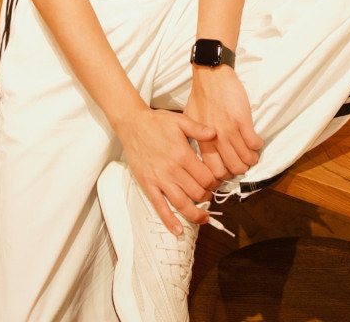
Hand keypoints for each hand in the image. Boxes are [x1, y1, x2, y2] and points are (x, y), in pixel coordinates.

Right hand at [116, 106, 217, 234]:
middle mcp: (172, 170)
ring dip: (195, 214)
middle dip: (207, 196)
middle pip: (197, 192)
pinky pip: (160, 207)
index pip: (206, 177)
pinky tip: (177, 230)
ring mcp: (160, 180)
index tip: (216, 182)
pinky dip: (169, 220)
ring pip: (181, 204)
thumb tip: (215, 134)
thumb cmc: (156, 122)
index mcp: (183, 155)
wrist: (132, 124)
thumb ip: (199, 129)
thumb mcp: (180, 120)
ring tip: (203, 217)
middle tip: (210, 194)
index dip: (215, 182)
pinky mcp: (148, 185)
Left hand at [184, 66, 261, 184]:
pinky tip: (255, 141)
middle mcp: (216, 139)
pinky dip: (257, 146)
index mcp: (203, 141)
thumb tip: (198, 155)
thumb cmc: (200, 96)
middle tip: (244, 162)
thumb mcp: (190, 121)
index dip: (225, 175)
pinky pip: (254, 143)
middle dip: (241, 169)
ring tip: (252, 153)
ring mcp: (230, 130)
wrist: (211, 75)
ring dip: (252, 158)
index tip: (230, 169)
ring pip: (246, 158)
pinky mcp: (242, 120)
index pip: (215, 171)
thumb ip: (195, 139)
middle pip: (234, 169)